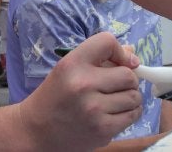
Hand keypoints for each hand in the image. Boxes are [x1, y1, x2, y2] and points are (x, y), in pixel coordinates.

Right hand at [17, 32, 141, 149]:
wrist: (36, 130)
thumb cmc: (55, 95)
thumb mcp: (69, 69)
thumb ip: (99, 58)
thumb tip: (132, 52)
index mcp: (72, 64)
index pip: (107, 42)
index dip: (119, 51)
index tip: (120, 61)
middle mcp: (83, 85)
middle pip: (128, 75)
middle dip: (128, 79)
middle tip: (117, 84)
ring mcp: (94, 110)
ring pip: (135, 97)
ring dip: (131, 97)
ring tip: (117, 99)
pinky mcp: (103, 130)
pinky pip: (133, 115)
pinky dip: (131, 112)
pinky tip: (117, 112)